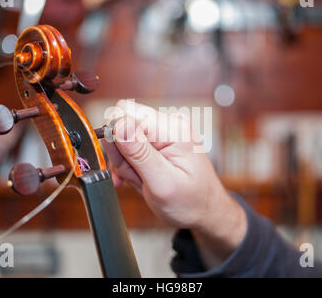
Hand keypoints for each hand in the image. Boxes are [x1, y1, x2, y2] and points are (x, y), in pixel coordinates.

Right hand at [102, 100, 246, 267]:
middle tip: (137, 178)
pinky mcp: (158, 140)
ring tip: (144, 181)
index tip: (124, 165)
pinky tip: (141, 178)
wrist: (205, 210)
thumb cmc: (191, 202)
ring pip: (122, 139)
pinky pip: (130, 147)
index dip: (116, 139)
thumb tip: (118, 125)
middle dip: (122, 156)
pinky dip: (130, 165)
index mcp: (173, 129)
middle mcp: (169, 123)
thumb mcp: (162, 183)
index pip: (125, 112)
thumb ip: (138, 153)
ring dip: (126, 164)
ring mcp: (164, 131)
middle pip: (122, 125)